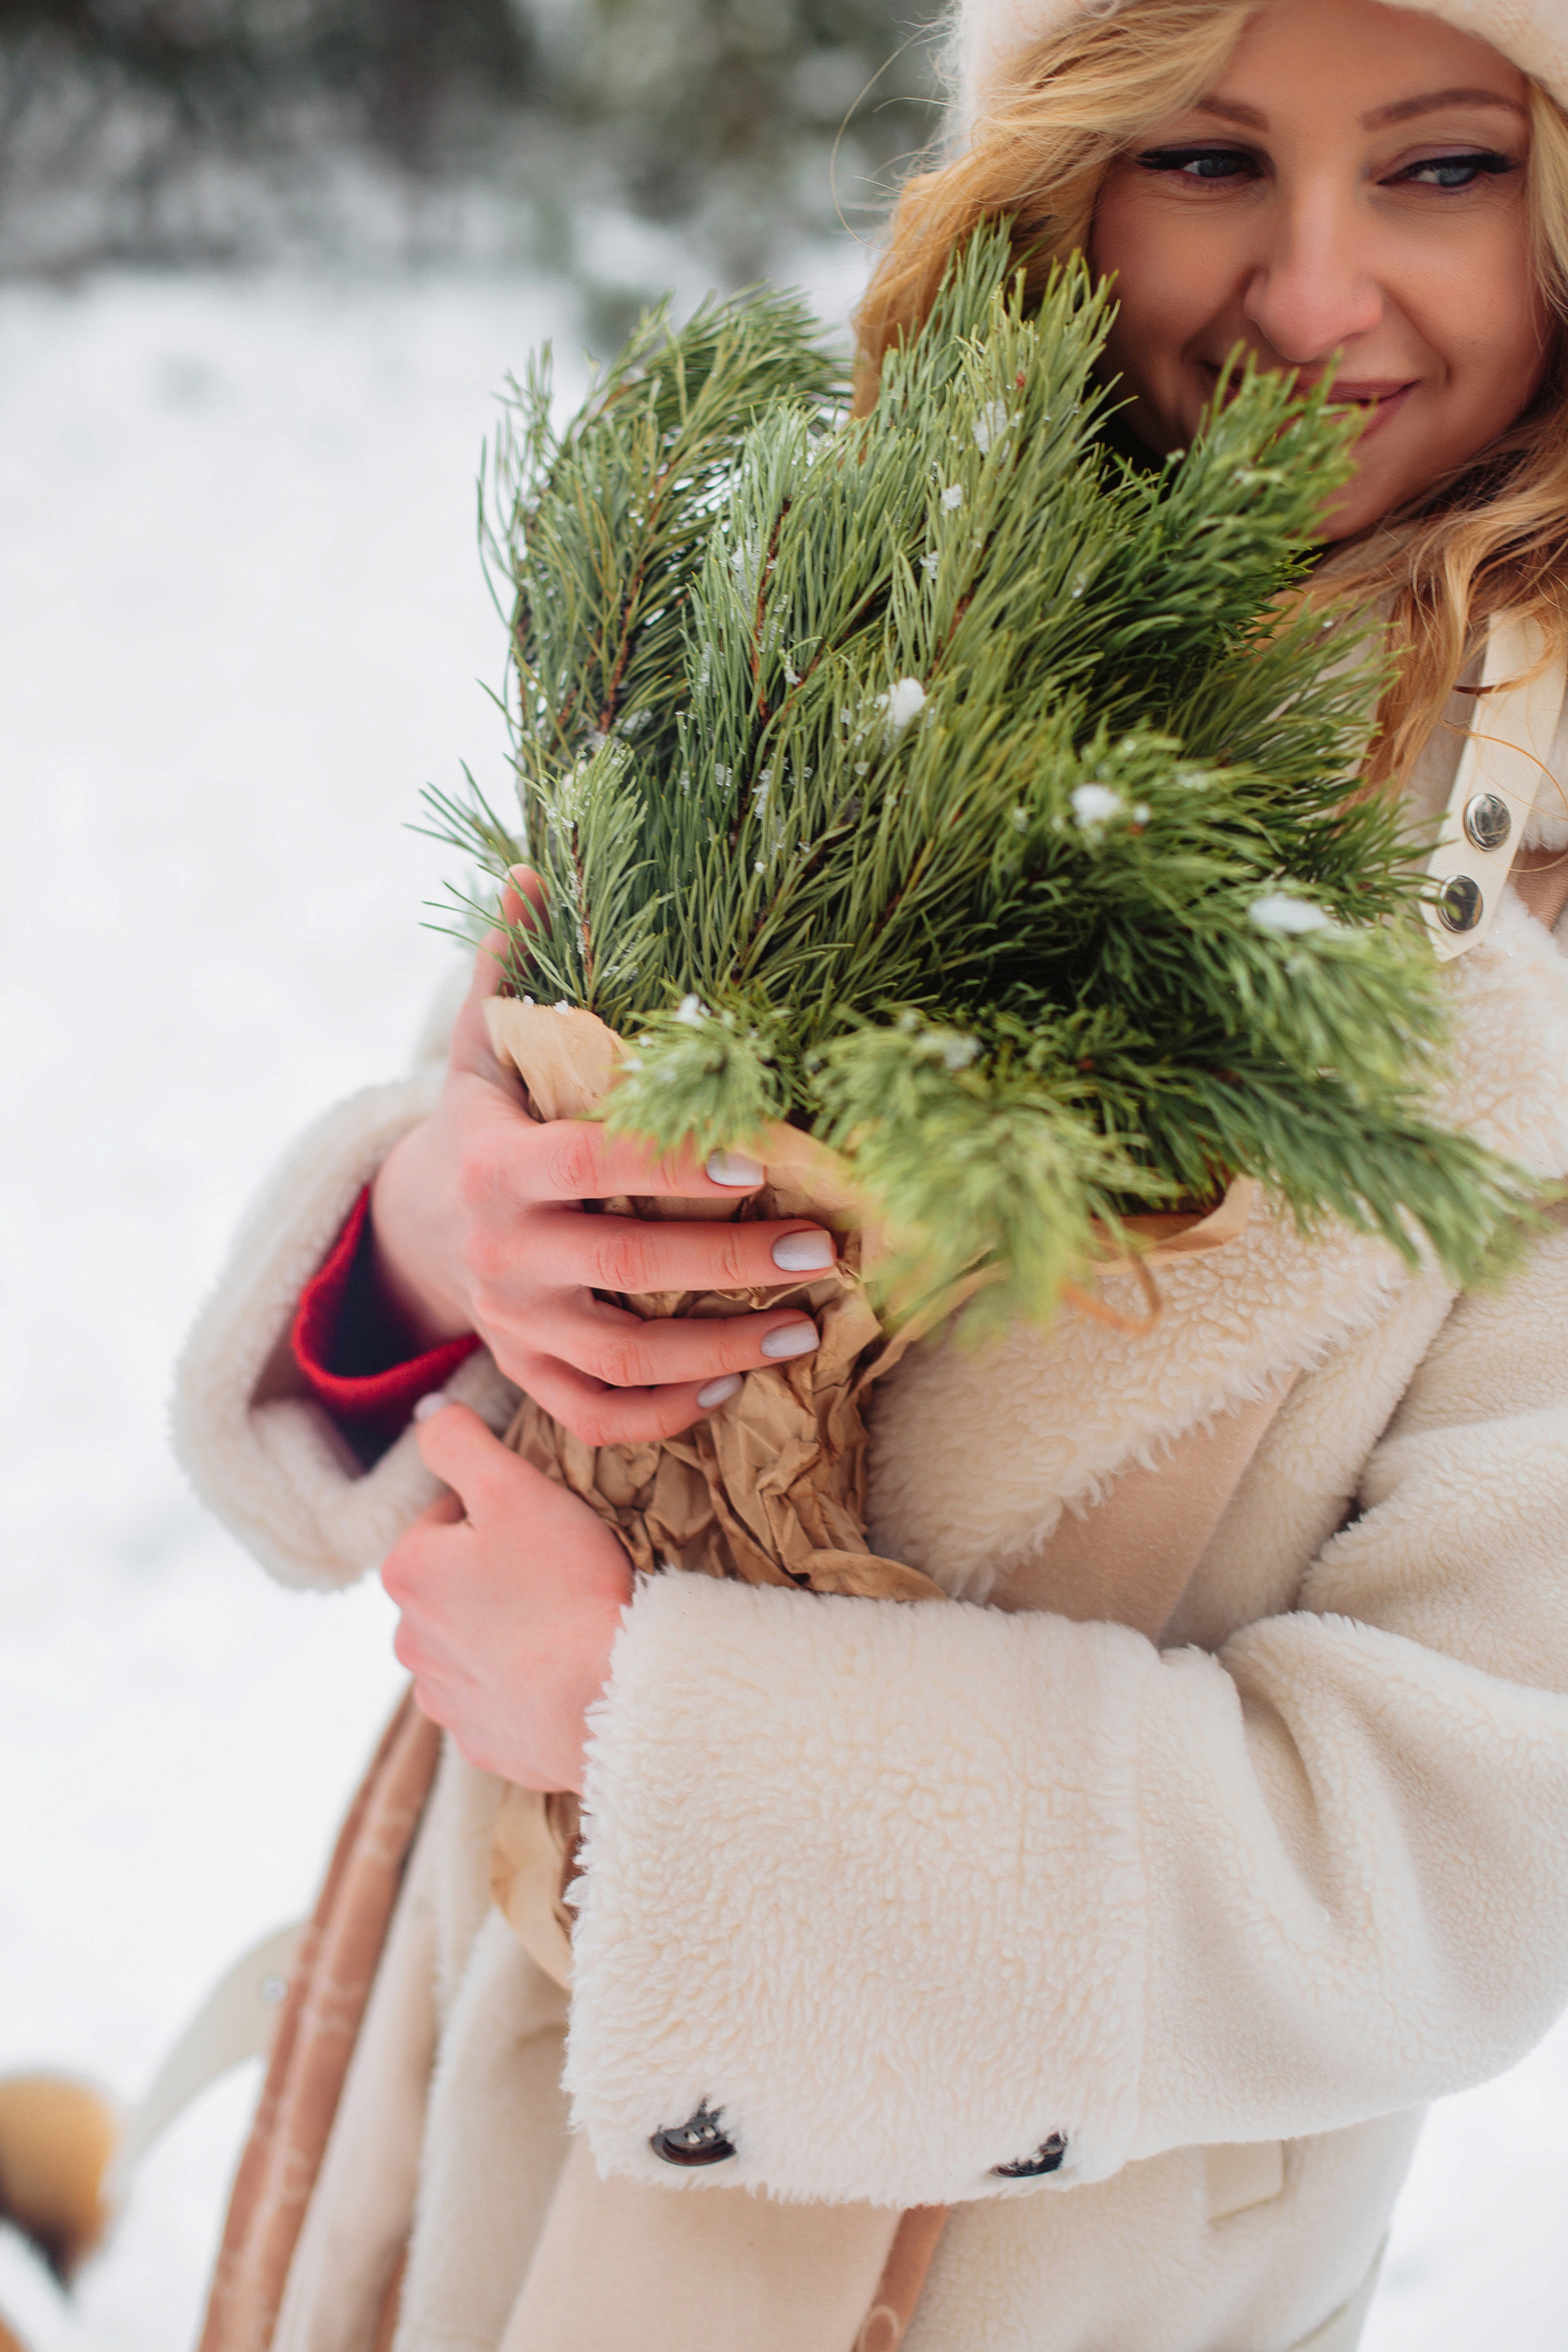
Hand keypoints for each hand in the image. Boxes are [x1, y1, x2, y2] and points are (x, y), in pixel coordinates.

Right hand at [368, 872, 833, 1447]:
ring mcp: (509, 1326)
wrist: (417, 1224)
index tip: (765, 1161)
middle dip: (734, 1264)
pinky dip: (661, 1418)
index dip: (676, 1166)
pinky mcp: (521, 1375)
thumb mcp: (485, 1046)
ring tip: (807, 1331)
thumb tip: (531, 876)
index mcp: (493, 1165)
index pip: (594, 1166)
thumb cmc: (486, 1120)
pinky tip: (728, 1393)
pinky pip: (592, 1417)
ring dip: (721, 1352)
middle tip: (824, 1251)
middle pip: (627, 1269)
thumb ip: (512, 970)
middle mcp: (499, 1253)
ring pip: (621, 1360)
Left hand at [382, 1397, 632, 1791]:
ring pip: (472, 1641)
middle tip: (559, 1575)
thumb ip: (460, 1442)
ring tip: (562, 1625)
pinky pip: (497, 1698)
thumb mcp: (513, 1489)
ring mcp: (443, 1698)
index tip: (545, 1529)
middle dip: (496, 1574)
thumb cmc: (564, 1588)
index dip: (502, 1513)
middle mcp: (407, 1640)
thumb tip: (427, 1415)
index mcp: (406, 1571)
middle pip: (456, 1582)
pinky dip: (522, 1684)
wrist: (608, 1703)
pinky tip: (561, 1673)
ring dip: (505, 1630)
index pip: (448, 1517)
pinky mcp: (480, 1741)